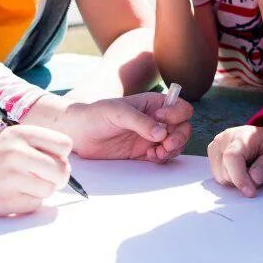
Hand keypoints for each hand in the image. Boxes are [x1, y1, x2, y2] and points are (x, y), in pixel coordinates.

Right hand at [0, 125, 72, 215]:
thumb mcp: (11, 137)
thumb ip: (39, 146)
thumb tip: (67, 166)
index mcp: (20, 133)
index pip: (64, 145)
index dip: (61, 154)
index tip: (51, 158)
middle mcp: (16, 154)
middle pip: (62, 170)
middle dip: (58, 176)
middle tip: (46, 177)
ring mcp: (10, 179)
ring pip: (49, 189)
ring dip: (41, 189)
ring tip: (23, 184)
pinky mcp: (5, 202)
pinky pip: (35, 204)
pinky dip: (28, 202)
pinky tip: (12, 193)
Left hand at [58, 92, 192, 161]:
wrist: (79, 134)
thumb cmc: (97, 115)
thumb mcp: (118, 112)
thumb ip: (141, 122)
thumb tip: (161, 133)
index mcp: (153, 104)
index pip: (179, 107)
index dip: (176, 115)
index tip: (161, 120)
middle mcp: (156, 120)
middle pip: (183, 127)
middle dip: (179, 136)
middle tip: (167, 143)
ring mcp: (151, 137)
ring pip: (176, 143)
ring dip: (172, 149)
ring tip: (158, 153)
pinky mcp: (144, 152)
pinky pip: (163, 156)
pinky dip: (162, 158)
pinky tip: (150, 157)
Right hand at [207, 117, 262, 196]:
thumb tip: (254, 178)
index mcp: (242, 135)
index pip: (232, 157)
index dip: (239, 178)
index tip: (251, 193)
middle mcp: (224, 138)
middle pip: (225, 172)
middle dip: (243, 180)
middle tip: (259, 174)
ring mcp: (215, 145)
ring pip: (220, 177)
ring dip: (236, 180)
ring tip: (250, 170)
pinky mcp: (212, 154)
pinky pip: (218, 176)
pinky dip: (230, 178)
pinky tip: (241, 170)